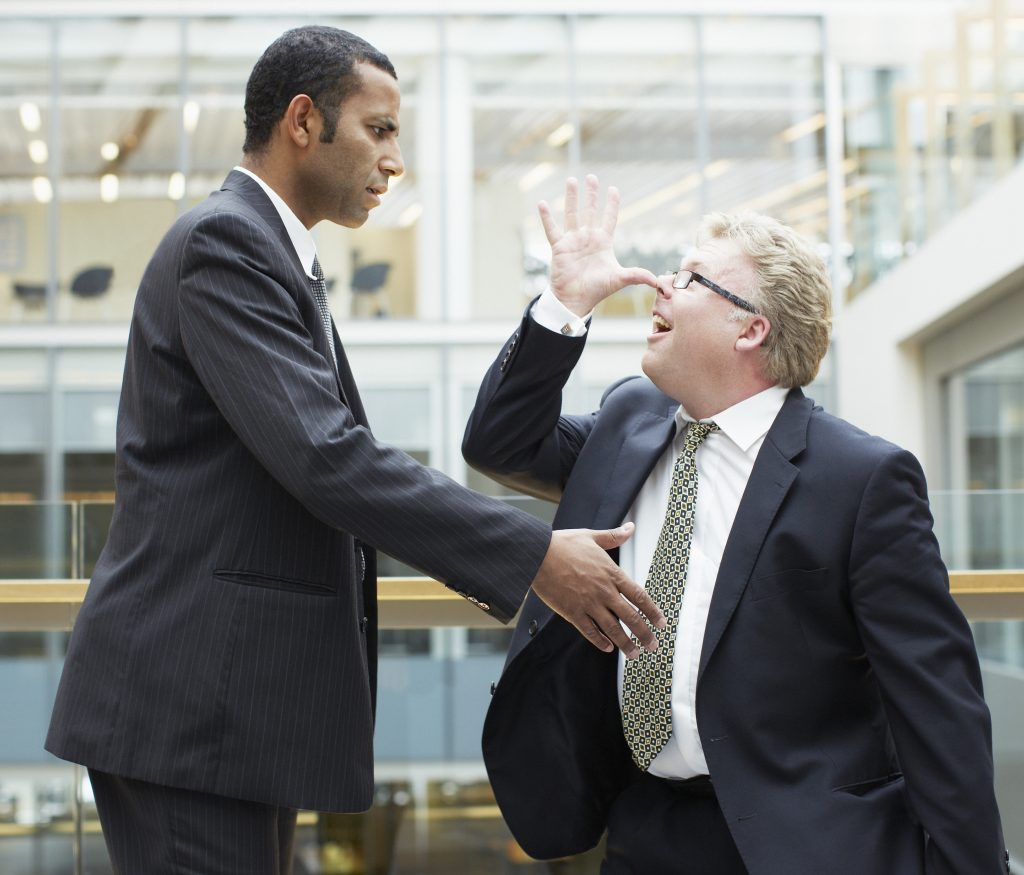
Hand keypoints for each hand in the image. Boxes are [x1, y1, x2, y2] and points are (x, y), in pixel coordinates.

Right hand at [530, 523, 666, 658]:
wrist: (537, 554)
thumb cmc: (563, 544)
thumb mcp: (591, 536)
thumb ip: (613, 536)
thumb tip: (631, 528)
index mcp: (611, 573)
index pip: (639, 596)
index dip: (653, 612)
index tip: (661, 623)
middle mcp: (604, 591)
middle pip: (631, 617)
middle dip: (644, 634)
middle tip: (653, 645)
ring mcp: (588, 603)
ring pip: (613, 629)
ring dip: (626, 644)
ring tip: (635, 654)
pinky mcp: (572, 612)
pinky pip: (589, 631)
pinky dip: (600, 641)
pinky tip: (607, 648)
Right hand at [539, 174, 657, 315]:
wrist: (576, 300)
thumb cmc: (597, 290)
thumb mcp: (620, 279)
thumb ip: (638, 276)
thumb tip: (657, 281)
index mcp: (603, 242)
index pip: (609, 218)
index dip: (611, 204)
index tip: (613, 189)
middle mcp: (588, 238)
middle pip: (590, 210)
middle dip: (592, 194)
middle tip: (592, 177)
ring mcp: (573, 241)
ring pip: (572, 214)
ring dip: (571, 197)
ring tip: (571, 180)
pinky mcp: (559, 247)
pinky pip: (552, 229)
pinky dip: (546, 217)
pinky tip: (541, 203)